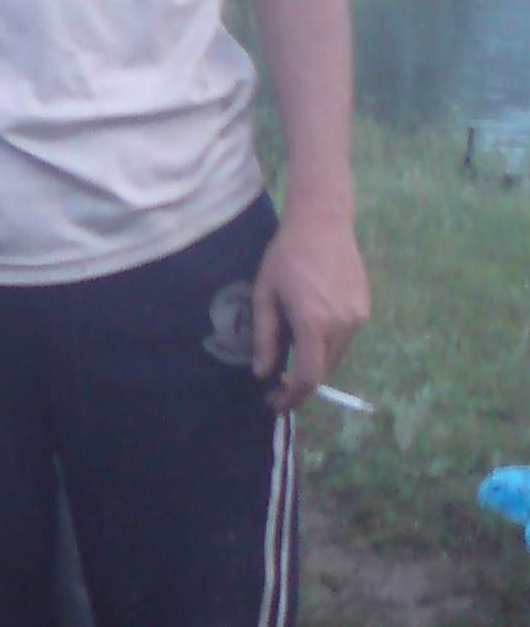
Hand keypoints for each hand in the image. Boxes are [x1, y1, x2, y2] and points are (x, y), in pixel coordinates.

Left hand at [251, 209, 370, 412]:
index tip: (274, 403)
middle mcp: (342, 326)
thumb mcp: (265, 295)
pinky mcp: (365, 309)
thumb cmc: (286, 256)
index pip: (307, 377)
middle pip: (324, 372)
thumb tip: (263, 372)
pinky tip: (310, 329)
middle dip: (300, 384)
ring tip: (291, 352)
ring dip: (314, 364)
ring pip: (336, 358)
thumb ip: (264, 336)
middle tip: (277, 385)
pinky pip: (345, 340)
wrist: (323, 223)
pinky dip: (326, 346)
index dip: (291, 397)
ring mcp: (358, 318)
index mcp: (314, 323)